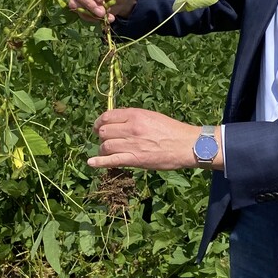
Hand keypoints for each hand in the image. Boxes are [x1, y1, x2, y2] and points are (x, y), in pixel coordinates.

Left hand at [90, 108, 217, 170]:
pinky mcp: (134, 159)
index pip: (107, 116)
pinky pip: (111, 160)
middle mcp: (131, 128)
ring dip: (102, 149)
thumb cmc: (171, 130)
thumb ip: (133, 117)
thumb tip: (117, 120)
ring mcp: (132, 144)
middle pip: (104, 131)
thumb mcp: (151, 116)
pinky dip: (98, 162)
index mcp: (135, 114)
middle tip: (103, 140)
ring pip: (105, 146)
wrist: (186, 145)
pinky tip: (91, 163)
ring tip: (105, 151)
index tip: (98, 127)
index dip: (99, 122)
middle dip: (101, 136)